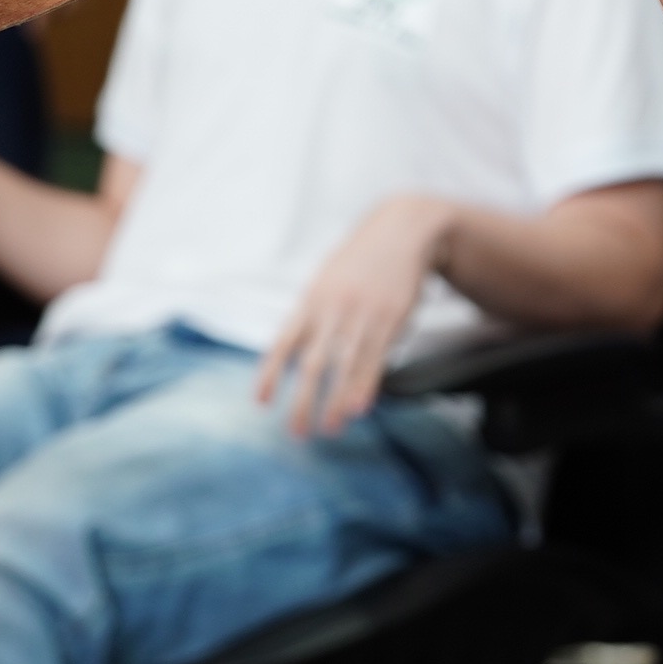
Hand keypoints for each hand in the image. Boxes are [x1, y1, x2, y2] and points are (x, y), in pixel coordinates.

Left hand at [257, 196, 454, 436]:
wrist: (401, 231)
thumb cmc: (359, 262)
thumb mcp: (327, 281)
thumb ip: (311, 314)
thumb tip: (292, 352)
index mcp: (311, 300)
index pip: (283, 342)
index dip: (269, 373)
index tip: (260, 402)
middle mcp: (332, 309)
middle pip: (311, 363)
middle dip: (302, 401)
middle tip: (296, 432)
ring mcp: (361, 314)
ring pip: (344, 366)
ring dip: (335, 401)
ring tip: (330, 429)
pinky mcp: (389, 318)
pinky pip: (374, 357)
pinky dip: (365, 385)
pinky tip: (359, 408)